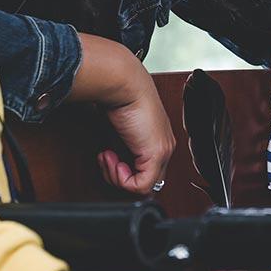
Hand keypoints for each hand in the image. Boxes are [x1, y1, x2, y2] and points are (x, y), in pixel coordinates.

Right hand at [73, 37, 173, 194]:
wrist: (124, 84)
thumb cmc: (120, 97)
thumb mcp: (118, 125)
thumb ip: (119, 142)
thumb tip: (107, 154)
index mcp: (157, 139)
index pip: (146, 171)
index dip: (122, 171)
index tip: (108, 155)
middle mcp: (164, 146)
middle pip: (145, 181)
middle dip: (119, 176)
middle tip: (107, 159)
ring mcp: (162, 151)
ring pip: (143, 186)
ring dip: (117, 177)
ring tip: (108, 157)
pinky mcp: (156, 154)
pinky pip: (140, 186)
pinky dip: (121, 179)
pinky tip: (112, 159)